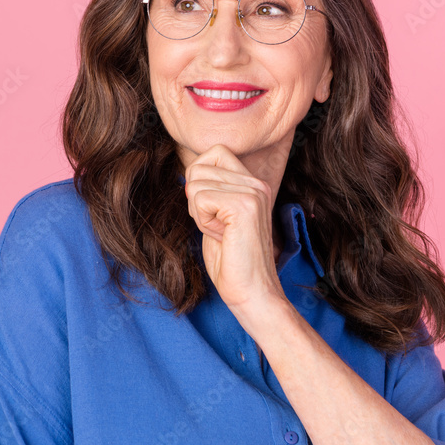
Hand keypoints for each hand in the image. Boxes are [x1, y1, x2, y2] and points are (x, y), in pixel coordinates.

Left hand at [183, 144, 287, 314]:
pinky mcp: (244, 206)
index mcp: (252, 183)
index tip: (212, 210)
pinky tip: (221, 237)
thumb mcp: (217, 217)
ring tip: (221, 232)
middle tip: (216, 224)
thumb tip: (188, 173)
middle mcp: (256, 183)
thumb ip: (210, 191)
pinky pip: (199, 199)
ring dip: (198, 213)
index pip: (214, 152)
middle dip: (195, 198)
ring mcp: (252, 192)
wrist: (252, 293)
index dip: (199, 178)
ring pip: (195, 183)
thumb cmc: (231, 260)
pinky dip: (202, 222)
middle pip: (198, 167)